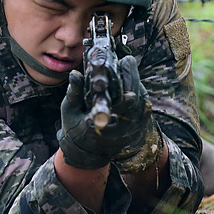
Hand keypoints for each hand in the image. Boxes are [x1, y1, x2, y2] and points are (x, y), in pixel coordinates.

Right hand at [58, 55, 158, 169]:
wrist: (87, 153)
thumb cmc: (75, 128)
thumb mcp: (69, 110)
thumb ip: (74, 93)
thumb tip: (75, 74)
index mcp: (97, 124)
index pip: (115, 100)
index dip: (120, 81)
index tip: (121, 63)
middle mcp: (117, 129)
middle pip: (132, 99)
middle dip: (131, 77)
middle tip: (126, 61)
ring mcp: (129, 131)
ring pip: (140, 103)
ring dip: (136, 84)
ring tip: (129, 68)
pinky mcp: (136, 131)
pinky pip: (144, 110)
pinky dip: (140, 94)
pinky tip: (134, 83)